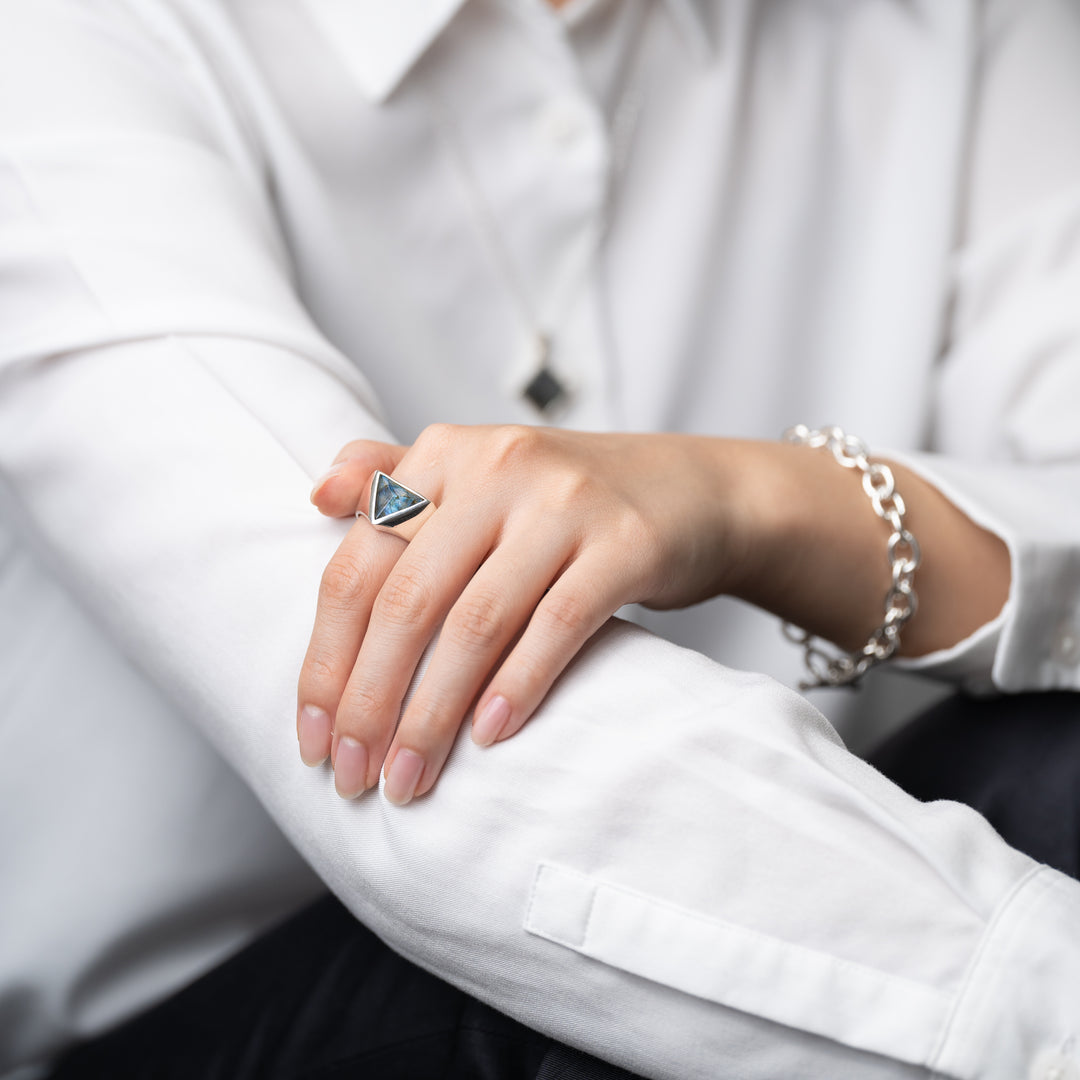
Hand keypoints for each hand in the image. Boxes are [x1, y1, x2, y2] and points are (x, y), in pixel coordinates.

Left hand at [296, 425, 758, 803]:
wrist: (692, 493)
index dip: (326, 658)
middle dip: (370, 701)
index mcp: (447, 452)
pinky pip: (558, 624)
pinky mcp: (626, 543)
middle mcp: (500, 467)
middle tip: (352, 775)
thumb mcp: (480, 477)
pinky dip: (517, 686)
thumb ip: (396, 479)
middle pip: (409, 601)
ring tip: (410, 779)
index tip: (312, 736)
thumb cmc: (567, 502)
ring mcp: (566, 503)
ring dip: (433, 714)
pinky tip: (488, 737)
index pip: (359, 564)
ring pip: (476, 623)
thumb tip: (317, 498)